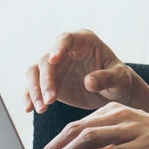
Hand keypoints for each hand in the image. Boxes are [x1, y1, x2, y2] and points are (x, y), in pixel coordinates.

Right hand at [23, 29, 145, 111]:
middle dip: (45, 80)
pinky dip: (29, 97)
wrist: (113, 93)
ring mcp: (54, 66)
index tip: (53, 60)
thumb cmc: (119, 80)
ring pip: (34, 72)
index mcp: (83, 40)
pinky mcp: (47, 81)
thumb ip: (107, 78)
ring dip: (34, 90)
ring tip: (42, 109)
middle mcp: (64, 50)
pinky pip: (32, 87)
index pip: (66, 39)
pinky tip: (30, 109)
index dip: (58, 48)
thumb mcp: (119, 79)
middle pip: (45, 60)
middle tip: (50, 100)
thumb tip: (89, 82)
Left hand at [33, 102, 148, 148]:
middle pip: (77, 129)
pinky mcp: (144, 143)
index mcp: (114, 111)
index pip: (76, 125)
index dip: (55, 142)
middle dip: (53, 147)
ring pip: (90, 138)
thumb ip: (106, 145)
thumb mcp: (130, 139)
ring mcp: (132, 128)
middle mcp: (120, 115)